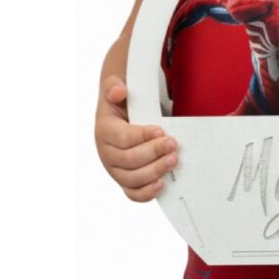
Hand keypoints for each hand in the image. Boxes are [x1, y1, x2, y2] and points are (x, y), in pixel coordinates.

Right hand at [95, 76, 178, 201]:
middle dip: (152, 153)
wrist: (120, 112)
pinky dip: (146, 193)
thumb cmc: (122, 101)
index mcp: (105, 130)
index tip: (160, 130)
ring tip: (173, 161)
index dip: (141, 136)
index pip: (122, 138)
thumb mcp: (115, 88)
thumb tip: (118, 92)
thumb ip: (114, 86)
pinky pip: (132, 192)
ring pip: (131, 178)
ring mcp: (115, 168)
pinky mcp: (125, 178)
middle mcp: (107, 153)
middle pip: (128, 160)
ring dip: (154, 172)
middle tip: (173, 145)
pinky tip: (161, 185)